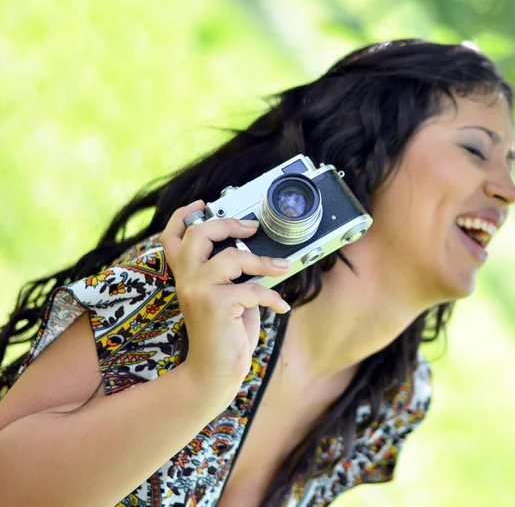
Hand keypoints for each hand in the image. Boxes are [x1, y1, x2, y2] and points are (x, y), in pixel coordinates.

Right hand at [160, 200, 290, 404]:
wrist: (215, 372)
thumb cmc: (224, 334)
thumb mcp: (227, 297)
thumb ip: (232, 275)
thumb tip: (258, 254)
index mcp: (186, 275)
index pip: (172, 237)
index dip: (184, 215)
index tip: (202, 205)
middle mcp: (186, 279)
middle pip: (198, 234)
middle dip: (228, 224)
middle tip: (250, 228)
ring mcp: (197, 291)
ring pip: (231, 258)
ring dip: (262, 262)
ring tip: (281, 268)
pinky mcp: (214, 305)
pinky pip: (252, 289)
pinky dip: (272, 297)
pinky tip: (280, 306)